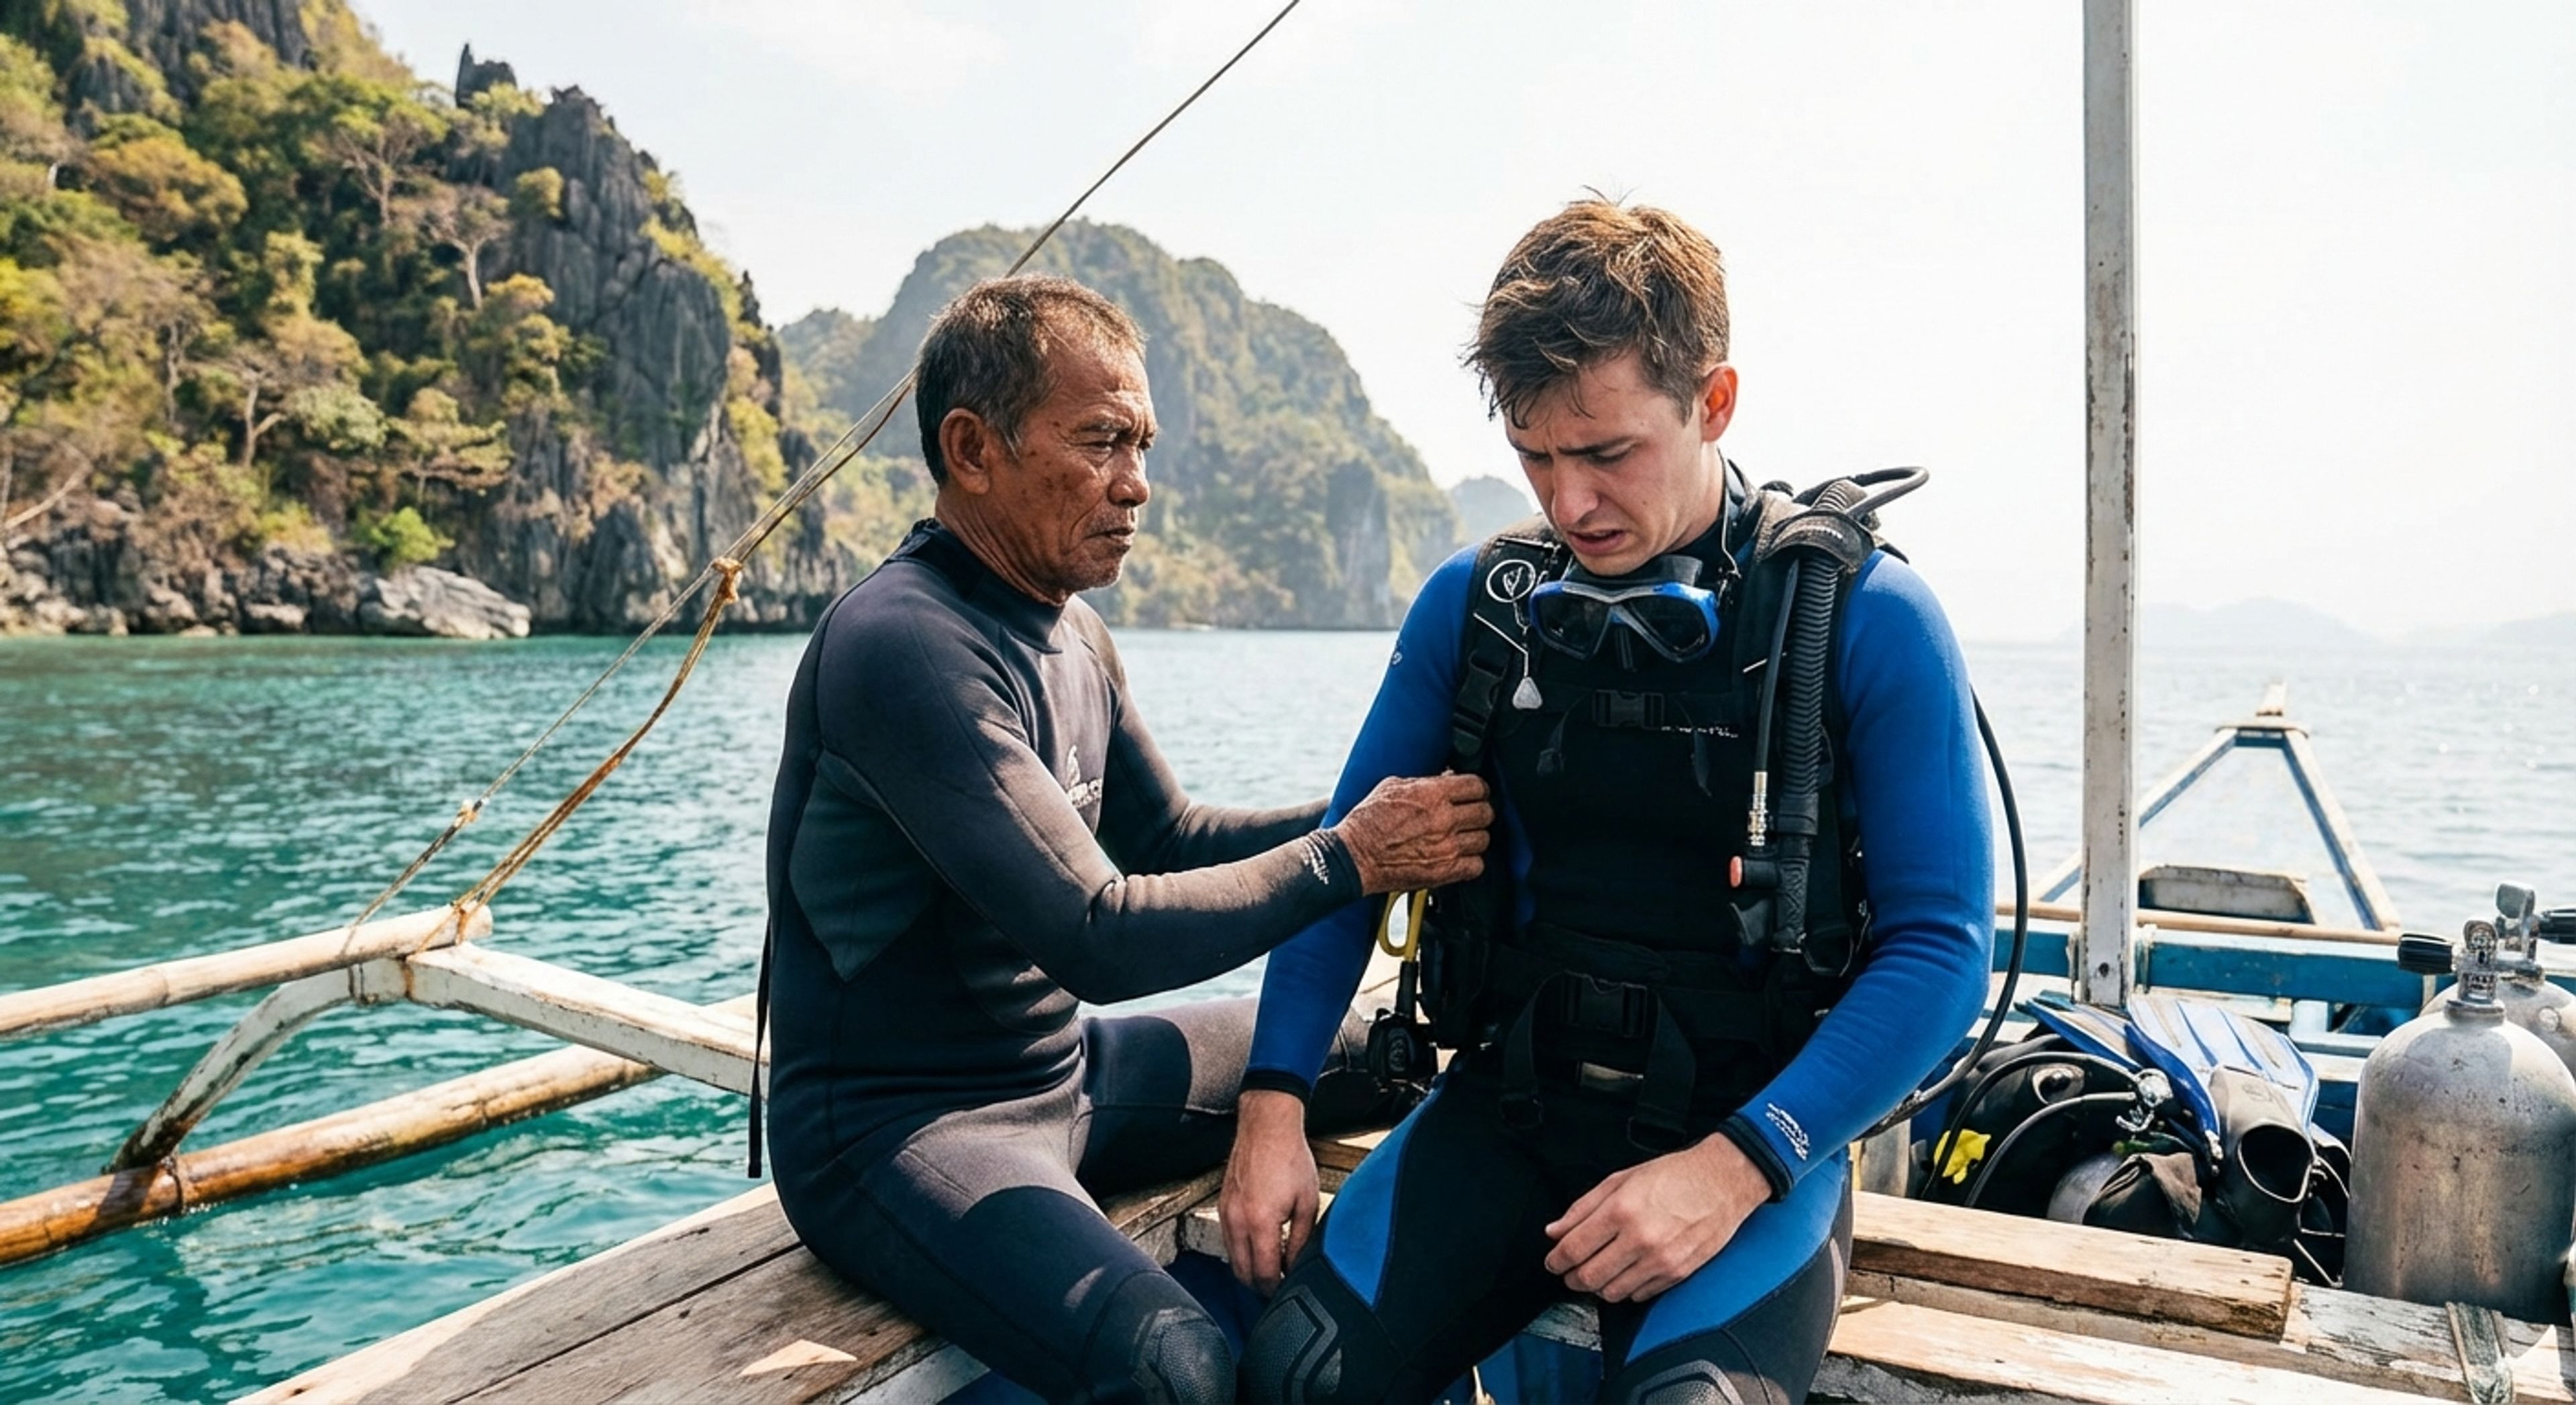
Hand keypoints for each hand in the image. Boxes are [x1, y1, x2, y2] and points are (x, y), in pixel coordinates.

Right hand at [1221, 1090, 1318, 1294]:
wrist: (1266, 1127)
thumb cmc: (1290, 1158)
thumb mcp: (1307, 1202)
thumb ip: (1301, 1239)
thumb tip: (1296, 1265)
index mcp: (1261, 1223)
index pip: (1264, 1273)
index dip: (1276, 1289)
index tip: (1286, 1293)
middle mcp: (1238, 1221)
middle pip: (1242, 1273)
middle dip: (1260, 1286)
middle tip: (1278, 1288)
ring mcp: (1226, 1213)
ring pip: (1232, 1258)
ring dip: (1248, 1269)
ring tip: (1270, 1269)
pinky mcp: (1223, 1204)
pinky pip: (1228, 1239)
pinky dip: (1240, 1251)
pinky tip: (1258, 1246)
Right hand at [1332, 773, 1491, 894]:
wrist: (1353, 857)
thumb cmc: (1368, 821)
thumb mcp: (1392, 786)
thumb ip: (1424, 782)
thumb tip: (1447, 778)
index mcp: (1432, 794)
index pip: (1477, 786)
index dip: (1478, 789)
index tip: (1474, 794)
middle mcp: (1443, 819)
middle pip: (1486, 812)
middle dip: (1478, 812)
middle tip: (1469, 815)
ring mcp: (1446, 847)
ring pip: (1484, 839)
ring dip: (1475, 838)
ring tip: (1462, 838)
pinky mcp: (1444, 871)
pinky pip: (1477, 866)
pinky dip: (1471, 862)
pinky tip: (1459, 858)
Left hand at [1542, 1135, 1770, 1302]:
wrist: (1722, 1182)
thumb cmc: (1674, 1176)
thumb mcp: (1621, 1179)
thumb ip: (1583, 1207)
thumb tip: (1555, 1231)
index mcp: (1621, 1211)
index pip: (1574, 1248)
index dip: (1555, 1260)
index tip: (1552, 1262)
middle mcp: (1640, 1239)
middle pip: (1589, 1276)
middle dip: (1572, 1278)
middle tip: (1569, 1271)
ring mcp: (1660, 1260)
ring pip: (1612, 1292)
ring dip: (1598, 1286)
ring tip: (1598, 1271)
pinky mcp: (1677, 1274)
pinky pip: (1639, 1295)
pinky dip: (1626, 1289)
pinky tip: (1626, 1273)